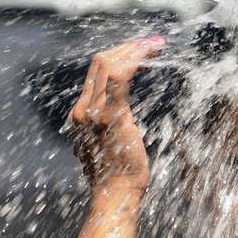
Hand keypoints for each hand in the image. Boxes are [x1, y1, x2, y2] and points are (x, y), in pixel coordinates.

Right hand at [68, 36, 164, 193]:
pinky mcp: (111, 117)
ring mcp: (94, 113)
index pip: (96, 74)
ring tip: (155, 44)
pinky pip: (118, 78)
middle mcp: (83, 110)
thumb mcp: (106, 146)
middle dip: (128, 47)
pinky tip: (149, 53)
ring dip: (134, 50)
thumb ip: (107, 129)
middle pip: (100, 63)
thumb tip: (119, 120)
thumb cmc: (119, 176)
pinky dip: (134, 60)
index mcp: (82, 115)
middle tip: (152, 42)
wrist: (115, 195)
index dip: (118, 56)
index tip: (139, 50)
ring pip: (108, 64)